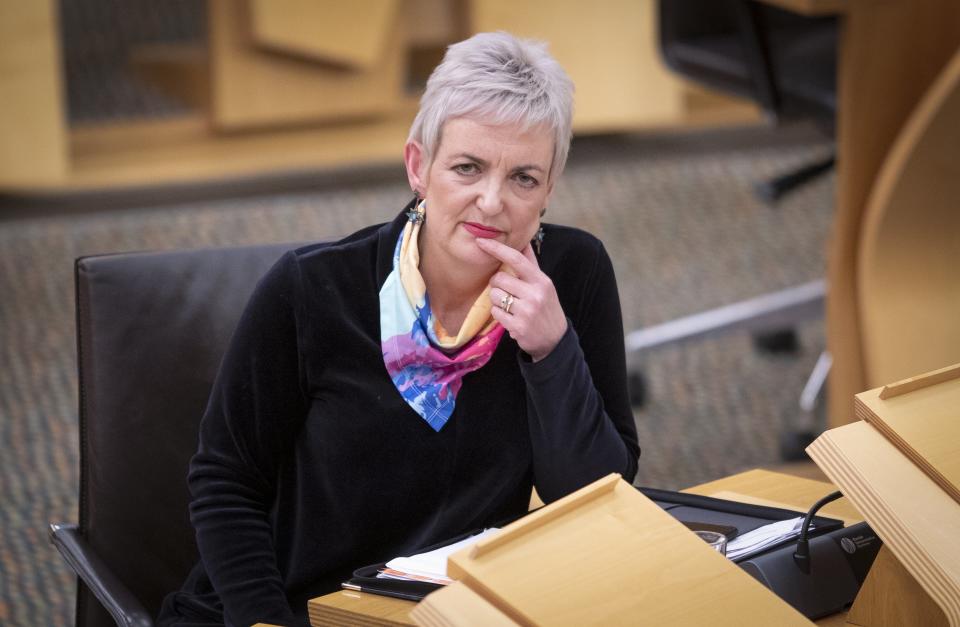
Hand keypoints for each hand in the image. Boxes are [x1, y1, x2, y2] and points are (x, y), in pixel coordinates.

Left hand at [475, 238, 567, 361]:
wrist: (555, 339)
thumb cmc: (546, 307)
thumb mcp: (544, 285)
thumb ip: (531, 264)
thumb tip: (524, 241)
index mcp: (541, 281)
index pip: (516, 259)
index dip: (497, 249)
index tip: (481, 241)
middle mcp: (535, 294)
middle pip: (499, 278)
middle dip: (497, 284)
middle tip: (507, 291)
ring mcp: (526, 311)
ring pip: (494, 296)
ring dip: (497, 301)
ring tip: (510, 307)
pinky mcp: (518, 326)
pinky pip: (495, 313)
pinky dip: (499, 315)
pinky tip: (511, 318)